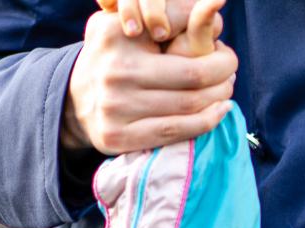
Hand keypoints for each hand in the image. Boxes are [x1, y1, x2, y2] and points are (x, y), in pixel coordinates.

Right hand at [62, 8, 236, 154]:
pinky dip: (206, 122)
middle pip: (194, 77)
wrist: (74, 100)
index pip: (184, 36)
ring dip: (220, 99)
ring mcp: (115, 106)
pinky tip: (219, 112)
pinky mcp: (118, 136)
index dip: (215, 48)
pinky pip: (176, 132)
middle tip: (230, 73)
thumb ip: (170, 15)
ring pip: (189, 106)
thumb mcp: (130, 24)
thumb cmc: (115, 56)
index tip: (224, 52)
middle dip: (224, 75)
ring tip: (226, 91)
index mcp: (116, 34)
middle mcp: (114, 70)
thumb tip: (215, 7)